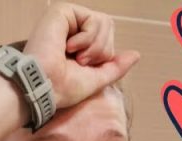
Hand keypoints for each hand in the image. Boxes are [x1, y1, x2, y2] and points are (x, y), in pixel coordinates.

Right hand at [24, 2, 140, 109]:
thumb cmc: (63, 87)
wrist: (45, 87)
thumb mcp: (97, 78)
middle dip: (101, 50)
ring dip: (94, 46)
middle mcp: (72, 27)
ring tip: (75, 55)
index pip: (108, 37)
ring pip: (104, 22)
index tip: (84, 66)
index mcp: (79, 41)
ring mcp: (67, 18)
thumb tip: (136, 54)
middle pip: (108, 27)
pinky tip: (68, 47)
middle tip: (80, 61)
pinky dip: (87, 39)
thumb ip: (116, 66)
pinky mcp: (62, 11)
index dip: (104, 54)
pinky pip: (93, 19)